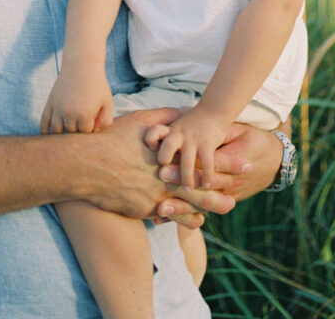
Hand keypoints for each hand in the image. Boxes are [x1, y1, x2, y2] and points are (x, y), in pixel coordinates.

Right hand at [40, 65, 113, 133]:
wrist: (81, 64)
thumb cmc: (97, 83)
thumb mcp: (107, 100)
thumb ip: (107, 119)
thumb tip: (96, 131)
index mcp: (84, 114)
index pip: (85, 132)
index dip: (90, 126)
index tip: (93, 118)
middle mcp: (69, 113)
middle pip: (71, 132)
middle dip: (77, 129)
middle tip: (82, 120)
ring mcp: (58, 108)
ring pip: (57, 130)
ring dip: (63, 132)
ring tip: (69, 126)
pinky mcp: (50, 102)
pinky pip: (44, 122)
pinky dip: (45, 131)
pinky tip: (50, 134)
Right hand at [82, 108, 233, 224]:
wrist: (87, 166)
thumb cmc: (112, 140)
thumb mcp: (139, 122)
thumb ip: (163, 117)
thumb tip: (182, 111)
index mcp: (168, 153)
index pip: (203, 156)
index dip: (226, 159)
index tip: (246, 159)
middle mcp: (166, 174)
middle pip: (203, 180)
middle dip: (227, 181)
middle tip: (247, 181)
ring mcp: (157, 193)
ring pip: (192, 202)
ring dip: (212, 204)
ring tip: (230, 204)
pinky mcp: (146, 208)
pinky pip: (172, 216)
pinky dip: (186, 219)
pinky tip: (198, 222)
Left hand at [147, 104, 228, 189]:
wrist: (213, 112)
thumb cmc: (190, 125)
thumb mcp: (174, 129)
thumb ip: (164, 141)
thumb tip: (150, 162)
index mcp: (169, 131)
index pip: (153, 133)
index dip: (150, 141)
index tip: (151, 153)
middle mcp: (179, 134)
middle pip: (167, 147)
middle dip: (165, 161)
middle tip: (164, 178)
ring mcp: (193, 138)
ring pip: (186, 160)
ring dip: (186, 177)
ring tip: (187, 190)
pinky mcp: (208, 143)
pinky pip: (207, 162)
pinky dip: (206, 175)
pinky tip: (206, 185)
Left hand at [150, 122, 283, 222]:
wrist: (275, 160)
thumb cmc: (254, 139)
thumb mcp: (239, 131)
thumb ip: (219, 134)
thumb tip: (198, 131)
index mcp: (233, 158)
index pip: (208, 164)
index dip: (188, 164)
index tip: (165, 163)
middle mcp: (231, 179)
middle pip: (204, 183)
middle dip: (182, 182)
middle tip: (160, 178)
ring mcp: (229, 193)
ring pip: (204, 202)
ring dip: (183, 207)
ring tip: (161, 209)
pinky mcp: (227, 200)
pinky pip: (206, 209)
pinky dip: (187, 216)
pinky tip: (170, 220)